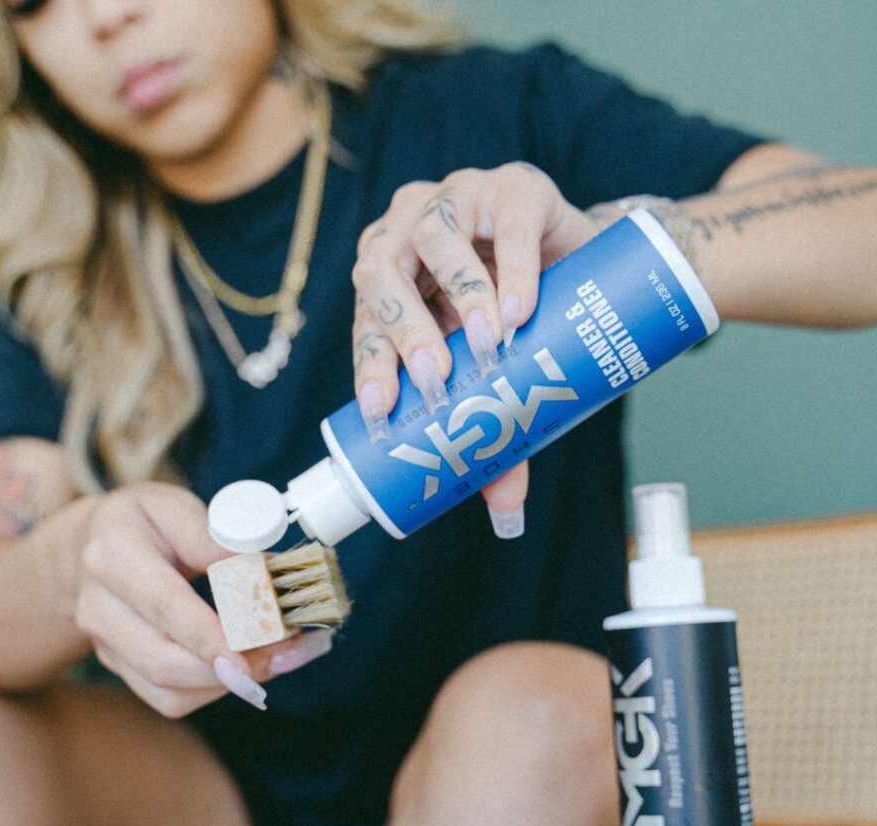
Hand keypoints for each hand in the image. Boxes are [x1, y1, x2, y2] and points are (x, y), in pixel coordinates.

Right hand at [73, 483, 329, 715]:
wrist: (95, 544)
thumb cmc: (146, 522)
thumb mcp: (175, 507)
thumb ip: (209, 537)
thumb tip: (250, 569)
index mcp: (112, 555)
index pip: (164, 604)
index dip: (208, 635)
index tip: (248, 653)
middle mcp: (98, 606)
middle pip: (163, 661)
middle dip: (228, 667)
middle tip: (283, 651)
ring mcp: (105, 643)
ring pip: (169, 690)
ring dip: (228, 683)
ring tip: (275, 657)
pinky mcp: (119, 667)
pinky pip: (170, 699)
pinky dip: (215, 690)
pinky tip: (245, 668)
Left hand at [350, 163, 596, 536]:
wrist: (582, 259)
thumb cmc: (521, 318)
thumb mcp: (499, 370)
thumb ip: (497, 429)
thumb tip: (507, 514)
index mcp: (389, 281)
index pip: (368, 326)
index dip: (371, 367)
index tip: (383, 413)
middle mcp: (407, 233)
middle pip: (382, 275)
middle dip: (406, 333)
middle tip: (437, 383)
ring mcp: (455, 199)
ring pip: (434, 238)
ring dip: (460, 294)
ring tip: (489, 345)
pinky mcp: (512, 185)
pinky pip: (505, 223)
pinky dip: (510, 267)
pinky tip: (519, 308)